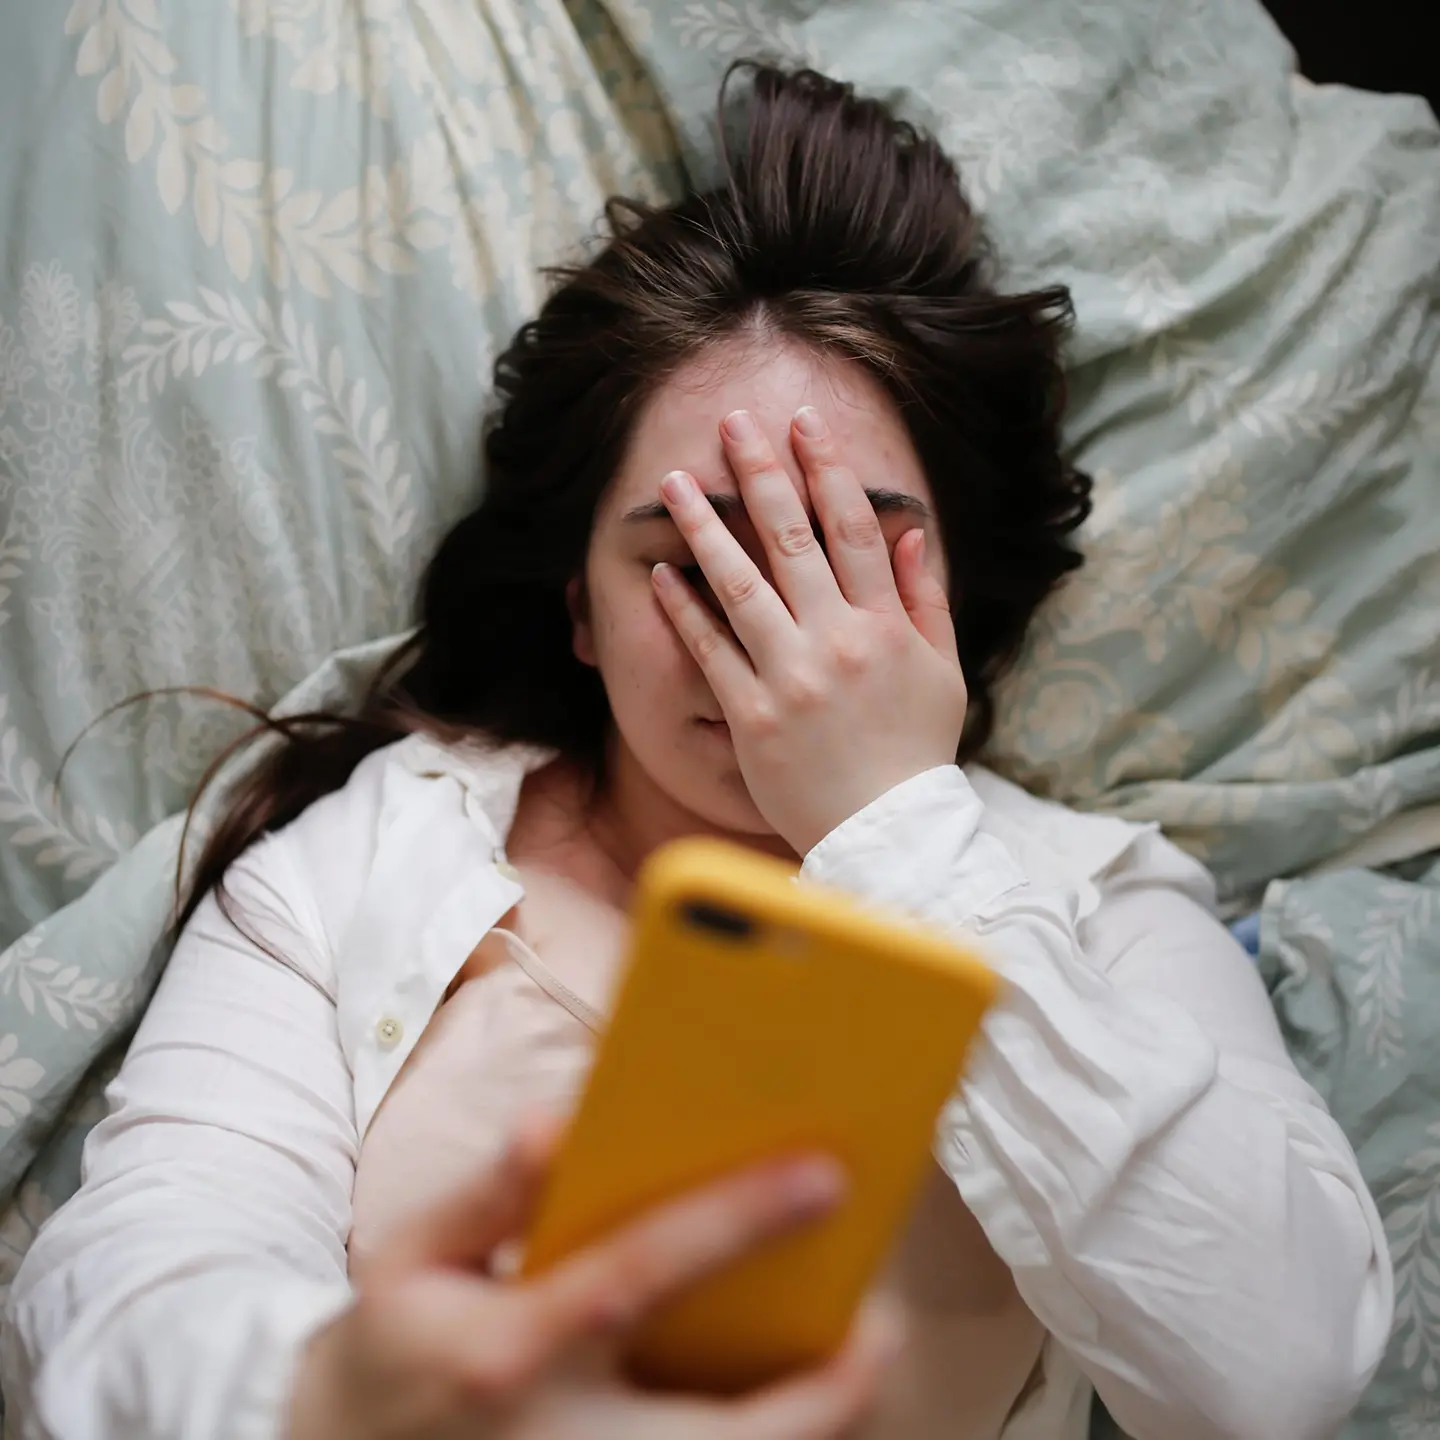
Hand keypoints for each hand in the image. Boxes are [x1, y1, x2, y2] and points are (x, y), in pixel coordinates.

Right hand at [287, 1114, 898, 1439]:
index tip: (821, 1172)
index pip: (638, 1274)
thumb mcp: (413, 1255)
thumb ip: (491, 1193)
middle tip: (883, 1327)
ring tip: (859, 1360)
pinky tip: (793, 1401)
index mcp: (510, 1352)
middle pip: (719, 1436)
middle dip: (826, 1393)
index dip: (735, 1222)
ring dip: (812, 1428)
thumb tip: (558, 1123)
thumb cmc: (394, 1347)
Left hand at [652, 406, 966, 855]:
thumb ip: (924, 600)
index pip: (853, 528)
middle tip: (732, 423)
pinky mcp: (751, 717)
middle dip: (761, 473)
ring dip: (703, 527)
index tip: (803, 423)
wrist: (887, 836)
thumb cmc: (916, 752)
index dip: (827, 469)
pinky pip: (711, 652)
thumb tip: (908, 534)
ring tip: (674, 482)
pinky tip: (662, 572)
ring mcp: (790, 678)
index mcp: (884, 626)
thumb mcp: (942, 672)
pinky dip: (685, 610)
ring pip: (739, 585)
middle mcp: (835, 641)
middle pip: (791, 540)